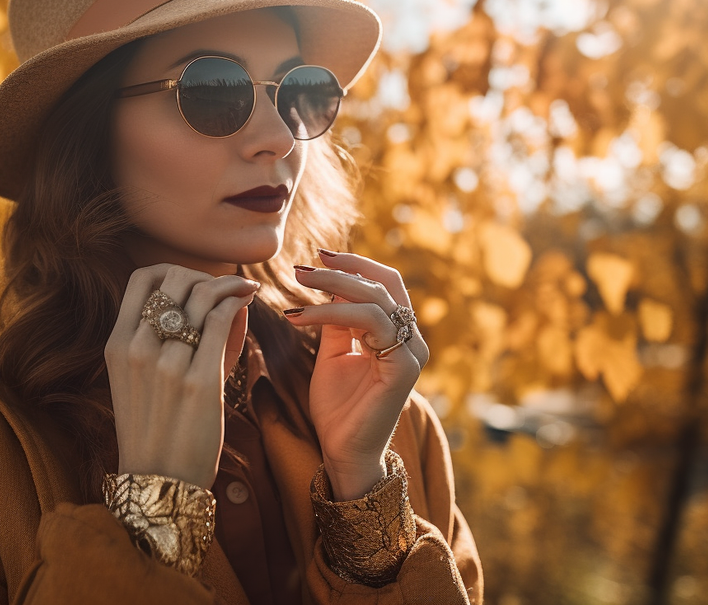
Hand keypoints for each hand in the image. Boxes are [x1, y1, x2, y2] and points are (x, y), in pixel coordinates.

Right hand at [104, 264, 256, 489]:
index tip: (193, 281)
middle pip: (175, 279)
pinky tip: (246, 304)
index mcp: (117, 345)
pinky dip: (238, 303)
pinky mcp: (199, 381)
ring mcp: (167, 364)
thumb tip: (213, 292)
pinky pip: (221, 320)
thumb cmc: (157, 429)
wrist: (160, 480)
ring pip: (203, 295)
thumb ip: (169, 334)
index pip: (141, 280)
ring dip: (230, 285)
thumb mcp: (142, 379)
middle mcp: (137, 348)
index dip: (171, 270)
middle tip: (227, 287)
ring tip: (244, 290)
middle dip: (206, 275)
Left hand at [283, 250, 428, 499]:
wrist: (343, 453)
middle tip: (302, 267)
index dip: (355, 265)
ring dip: (331, 286)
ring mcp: (411, 352)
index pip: (385, 285)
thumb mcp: (333, 353)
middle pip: (384, 284)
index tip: (318, 255)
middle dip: (341, 269)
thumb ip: (337, 320)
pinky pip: (369, 323)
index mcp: (398, 335)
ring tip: (296, 285)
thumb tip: (329, 282)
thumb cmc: (339, 408)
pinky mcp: (403, 366)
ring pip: (375, 300)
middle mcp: (412, 340)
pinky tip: (302, 317)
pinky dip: (332, 312)